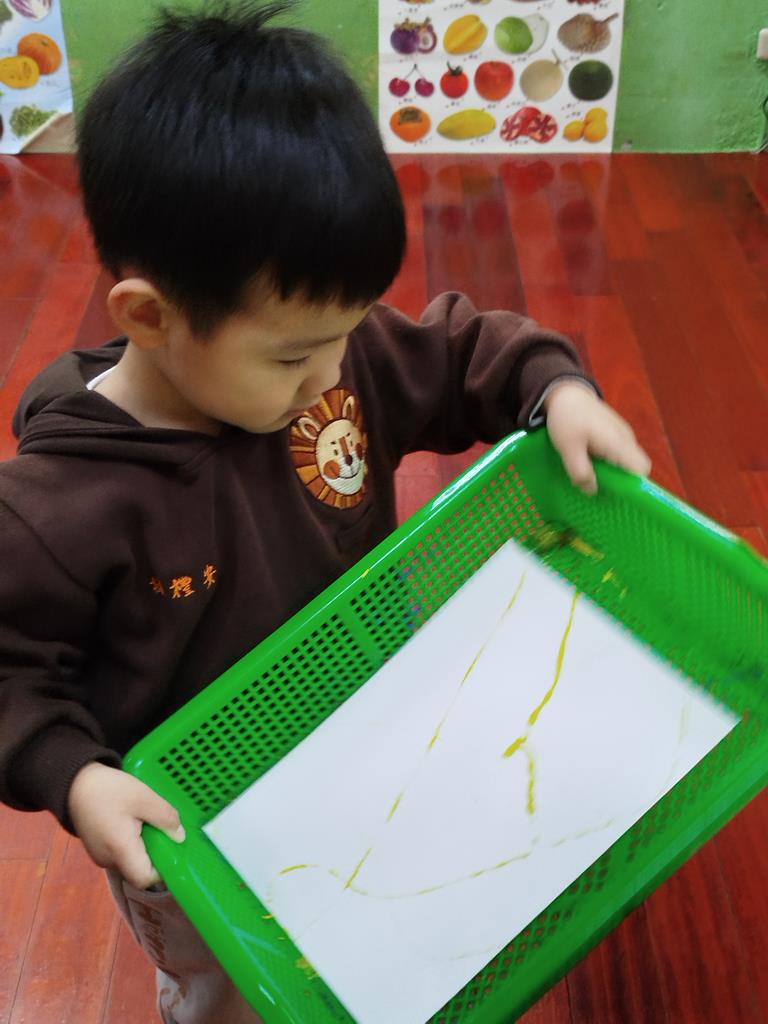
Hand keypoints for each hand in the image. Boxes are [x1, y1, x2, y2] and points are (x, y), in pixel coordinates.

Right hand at [68, 762, 184, 889]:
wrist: (75, 781)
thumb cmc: (110, 789)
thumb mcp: (144, 797)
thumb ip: (165, 818)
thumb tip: (180, 837)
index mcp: (120, 851)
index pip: (145, 879)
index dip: (163, 869)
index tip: (173, 848)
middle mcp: (108, 860)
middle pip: (138, 870)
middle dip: (154, 853)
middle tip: (162, 828)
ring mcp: (100, 855)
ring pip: (130, 860)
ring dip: (143, 845)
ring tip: (148, 821)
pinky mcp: (97, 847)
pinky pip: (120, 852)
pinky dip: (132, 841)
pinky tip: (135, 820)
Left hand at [544, 381, 650, 494]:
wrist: (566, 392)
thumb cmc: (567, 419)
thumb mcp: (568, 448)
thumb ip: (580, 471)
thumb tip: (591, 491)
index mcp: (619, 443)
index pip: (641, 469)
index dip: (633, 484)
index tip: (615, 494)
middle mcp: (627, 439)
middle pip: (636, 467)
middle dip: (621, 480)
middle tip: (599, 485)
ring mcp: (623, 434)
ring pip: (627, 460)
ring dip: (613, 470)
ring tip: (591, 473)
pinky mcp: (616, 432)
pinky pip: (620, 452)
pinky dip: (610, 460)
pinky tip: (591, 460)